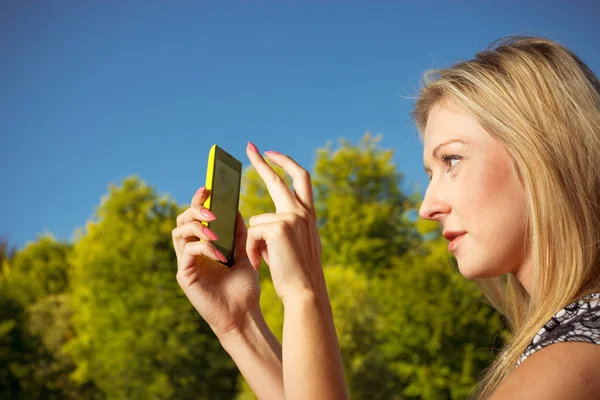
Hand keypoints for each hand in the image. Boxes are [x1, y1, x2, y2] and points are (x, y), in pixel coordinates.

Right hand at [172, 187, 259, 338]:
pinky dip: (203, 247)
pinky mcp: (185, 276)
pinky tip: (218, 252)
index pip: (196, 216)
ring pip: (179, 232)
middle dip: (195, 208)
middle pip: (182, 220)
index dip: (198, 200)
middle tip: (211, 209)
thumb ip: (238, 233)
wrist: (245, 315)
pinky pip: (187, 252)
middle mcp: (192, 252)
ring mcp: (187, 263)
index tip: (208, 187)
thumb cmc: (244, 287)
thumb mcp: (244, 253)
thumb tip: (235, 209)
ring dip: (197, 226)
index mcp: (204, 245)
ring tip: (215, 230)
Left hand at [245, 143, 324, 304]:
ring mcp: (292, 217)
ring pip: (256, 219)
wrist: (305, 292)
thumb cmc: (297, 273)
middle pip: (279, 179)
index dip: (286, 164)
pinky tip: (261, 264)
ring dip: (253, 241)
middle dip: (262, 162)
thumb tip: (259, 220)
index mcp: (308, 214)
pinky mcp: (279, 227)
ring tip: (264, 261)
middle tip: (250, 147)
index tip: (272, 154)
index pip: (300, 178)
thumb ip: (282, 227)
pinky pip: (252, 233)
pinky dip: (252, 250)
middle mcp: (302, 211)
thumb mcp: (293, 244)